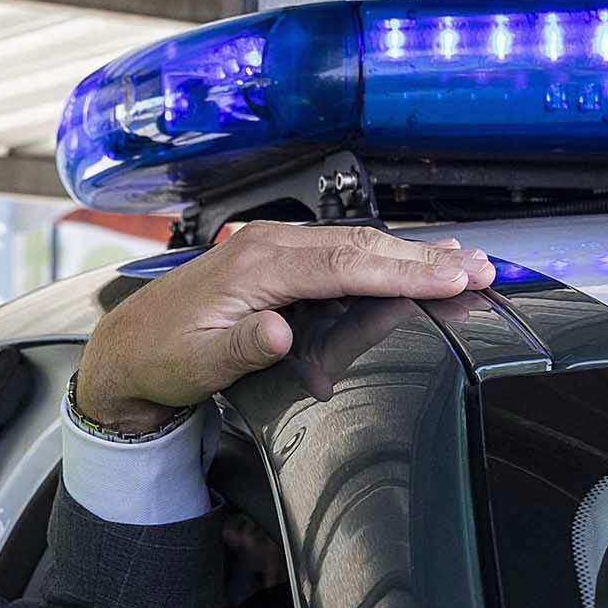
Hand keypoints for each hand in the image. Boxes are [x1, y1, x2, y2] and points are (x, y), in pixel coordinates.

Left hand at [70, 222, 491, 435]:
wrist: (126, 349)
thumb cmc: (161, 356)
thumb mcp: (197, 363)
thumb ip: (242, 348)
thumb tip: (280, 334)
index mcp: (255, 263)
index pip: (345, 264)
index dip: (402, 272)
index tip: (450, 278)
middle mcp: (268, 244)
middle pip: (362, 245)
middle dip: (425, 256)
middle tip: (482, 267)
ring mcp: (272, 247)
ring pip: (356, 244)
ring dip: (412, 254)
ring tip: (465, 262)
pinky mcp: (276, 259)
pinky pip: (340, 251)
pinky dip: (383, 256)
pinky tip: (413, 261)